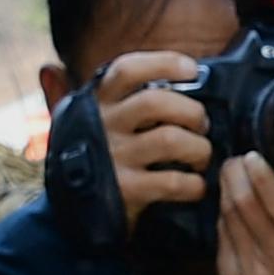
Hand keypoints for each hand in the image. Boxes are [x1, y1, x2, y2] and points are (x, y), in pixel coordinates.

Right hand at [91, 50, 212, 220]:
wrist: (71, 212)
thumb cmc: (95, 155)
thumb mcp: (89, 119)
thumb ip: (112, 94)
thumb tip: (85, 67)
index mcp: (97, 102)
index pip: (127, 69)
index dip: (164, 63)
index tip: (192, 69)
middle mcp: (102, 126)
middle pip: (156, 102)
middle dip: (191, 111)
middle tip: (202, 125)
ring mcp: (114, 158)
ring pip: (170, 140)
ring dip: (199, 148)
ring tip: (202, 156)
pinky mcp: (126, 190)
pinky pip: (174, 182)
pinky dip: (195, 184)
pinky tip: (196, 186)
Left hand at [216, 154, 273, 274]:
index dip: (261, 175)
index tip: (254, 156)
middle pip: (246, 204)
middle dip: (236, 174)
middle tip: (237, 159)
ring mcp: (254, 271)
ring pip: (229, 217)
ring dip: (226, 190)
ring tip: (232, 175)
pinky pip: (222, 237)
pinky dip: (223, 216)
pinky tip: (229, 204)